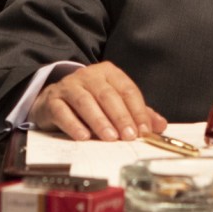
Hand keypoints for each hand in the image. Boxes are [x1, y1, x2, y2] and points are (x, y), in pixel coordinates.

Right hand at [30, 61, 168, 141]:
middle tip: (129, 136)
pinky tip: (83, 137)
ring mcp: (68, 86)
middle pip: (107, 95)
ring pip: (85, 101)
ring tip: (110, 138)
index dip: (137, 110)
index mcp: (108, 73)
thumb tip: (160, 125)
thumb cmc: (90, 103)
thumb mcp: (115, 104)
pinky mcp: (52, 100)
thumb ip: (137, 113)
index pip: (127, 89)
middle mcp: (88, 76)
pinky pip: (62, 111)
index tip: (144, 130)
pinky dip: (73, 125)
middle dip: (120, 117)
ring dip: (99, 121)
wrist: (53, 100)